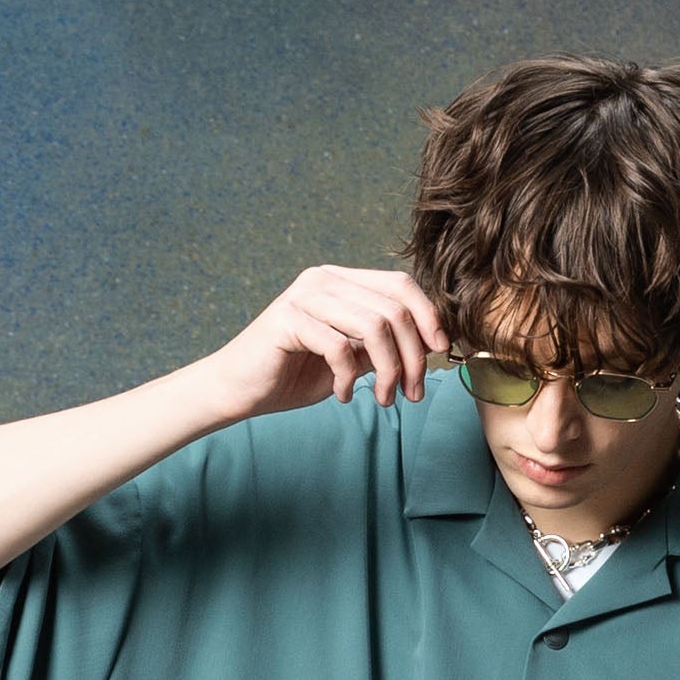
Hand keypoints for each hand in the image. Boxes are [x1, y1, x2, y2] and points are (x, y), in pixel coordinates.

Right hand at [209, 265, 450, 419]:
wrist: (238, 389)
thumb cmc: (294, 374)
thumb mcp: (350, 360)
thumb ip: (381, 347)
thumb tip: (430, 346)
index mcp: (341, 282)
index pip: (400, 285)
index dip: (429, 316)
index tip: (440, 353)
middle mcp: (324, 280)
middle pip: (394, 309)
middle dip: (413, 357)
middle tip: (413, 393)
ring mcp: (304, 296)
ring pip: (374, 327)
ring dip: (388, 371)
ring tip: (384, 399)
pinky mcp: (287, 320)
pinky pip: (340, 347)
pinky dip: (349, 379)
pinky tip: (343, 395)